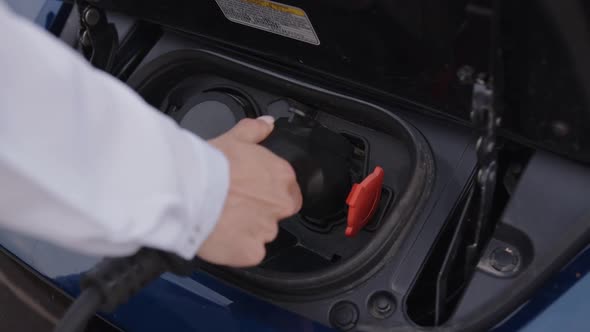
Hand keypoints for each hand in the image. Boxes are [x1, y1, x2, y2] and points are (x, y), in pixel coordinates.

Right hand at [197, 116, 302, 266]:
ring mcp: (267, 229)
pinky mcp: (252, 251)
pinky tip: (222, 236)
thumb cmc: (208, 166)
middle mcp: (280, 203)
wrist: (188, 191)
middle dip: (259, 212)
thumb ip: (254, 130)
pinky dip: (237, 249)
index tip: (249, 191)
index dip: (266, 191)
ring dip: (247, 230)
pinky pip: (250, 253)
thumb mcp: (234, 138)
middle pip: (276, 213)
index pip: (287, 188)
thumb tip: (267, 124)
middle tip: (234, 206)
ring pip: (262, 234)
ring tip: (223, 220)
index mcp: (281, 176)